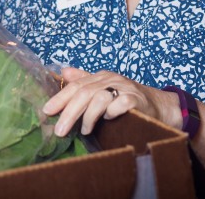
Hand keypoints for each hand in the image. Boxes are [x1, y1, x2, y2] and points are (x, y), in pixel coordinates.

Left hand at [42, 67, 157, 136]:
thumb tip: (63, 72)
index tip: (46, 111)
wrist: (157, 105)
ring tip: (85, 130)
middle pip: (84, 93)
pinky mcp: (136, 100)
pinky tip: (108, 120)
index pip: (76, 85)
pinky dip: (111, 112)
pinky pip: (120, 104)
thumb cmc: (126, 99)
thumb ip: (84, 81)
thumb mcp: (104, 88)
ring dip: (89, 116)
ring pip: (99, 98)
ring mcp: (124, 88)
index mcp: (101, 76)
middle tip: (59, 131)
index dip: (60, 98)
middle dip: (69, 112)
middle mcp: (111, 79)